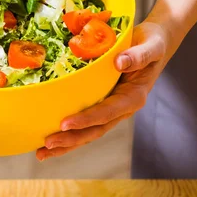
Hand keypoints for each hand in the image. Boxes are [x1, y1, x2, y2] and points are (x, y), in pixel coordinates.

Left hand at [36, 21, 172, 160]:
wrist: (154, 45)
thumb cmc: (152, 43)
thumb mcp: (150, 46)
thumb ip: (138, 56)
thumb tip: (119, 62)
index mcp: (133, 98)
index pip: (106, 113)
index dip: (86, 120)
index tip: (64, 124)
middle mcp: (122, 110)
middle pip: (95, 131)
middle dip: (71, 139)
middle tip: (47, 143)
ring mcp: (111, 111)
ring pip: (88, 133)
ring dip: (65, 144)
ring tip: (41, 153)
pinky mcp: (103, 107)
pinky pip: (85, 125)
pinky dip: (68, 134)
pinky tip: (49, 143)